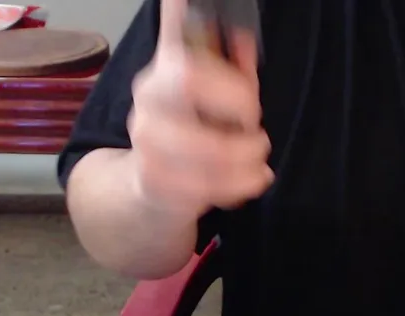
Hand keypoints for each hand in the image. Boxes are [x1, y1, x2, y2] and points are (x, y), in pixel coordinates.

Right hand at [127, 0, 273, 215]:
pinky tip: (252, 179)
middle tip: (258, 138)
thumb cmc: (192, 126)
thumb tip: (243, 38)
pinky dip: (240, 185)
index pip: (192, 72)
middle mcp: (147, 103)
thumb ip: (233, 63)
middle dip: (242, 130)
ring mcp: (146, 144)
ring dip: (247, 161)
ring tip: (257, 161)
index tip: (252, 105)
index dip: (233, 90)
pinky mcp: (153, 182)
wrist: (148, 178)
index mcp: (162, 71)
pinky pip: (206, 187)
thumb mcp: (215, 88)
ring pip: (208, 156)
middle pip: (197, 111)